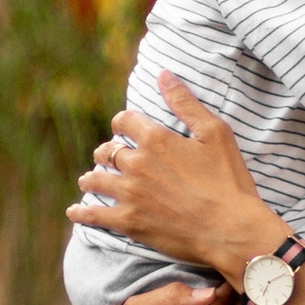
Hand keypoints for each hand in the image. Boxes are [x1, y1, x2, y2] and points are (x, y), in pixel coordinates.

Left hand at [69, 75, 286, 280]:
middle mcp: (137, 164)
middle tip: (105, 157)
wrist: (231, 230)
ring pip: (96, 180)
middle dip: (106, 152)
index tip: (121, 128)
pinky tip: (73, 211)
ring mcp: (130, 194)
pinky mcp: (129, 222)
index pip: (124, 121)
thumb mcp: (215, 134)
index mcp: (156, 139)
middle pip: (107, 151)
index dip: (121, 122)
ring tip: (87, 180)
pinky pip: (94, 215)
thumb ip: (185, 103)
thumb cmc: (229, 181)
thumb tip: (163, 74)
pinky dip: (81, 212)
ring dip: (91, 177)